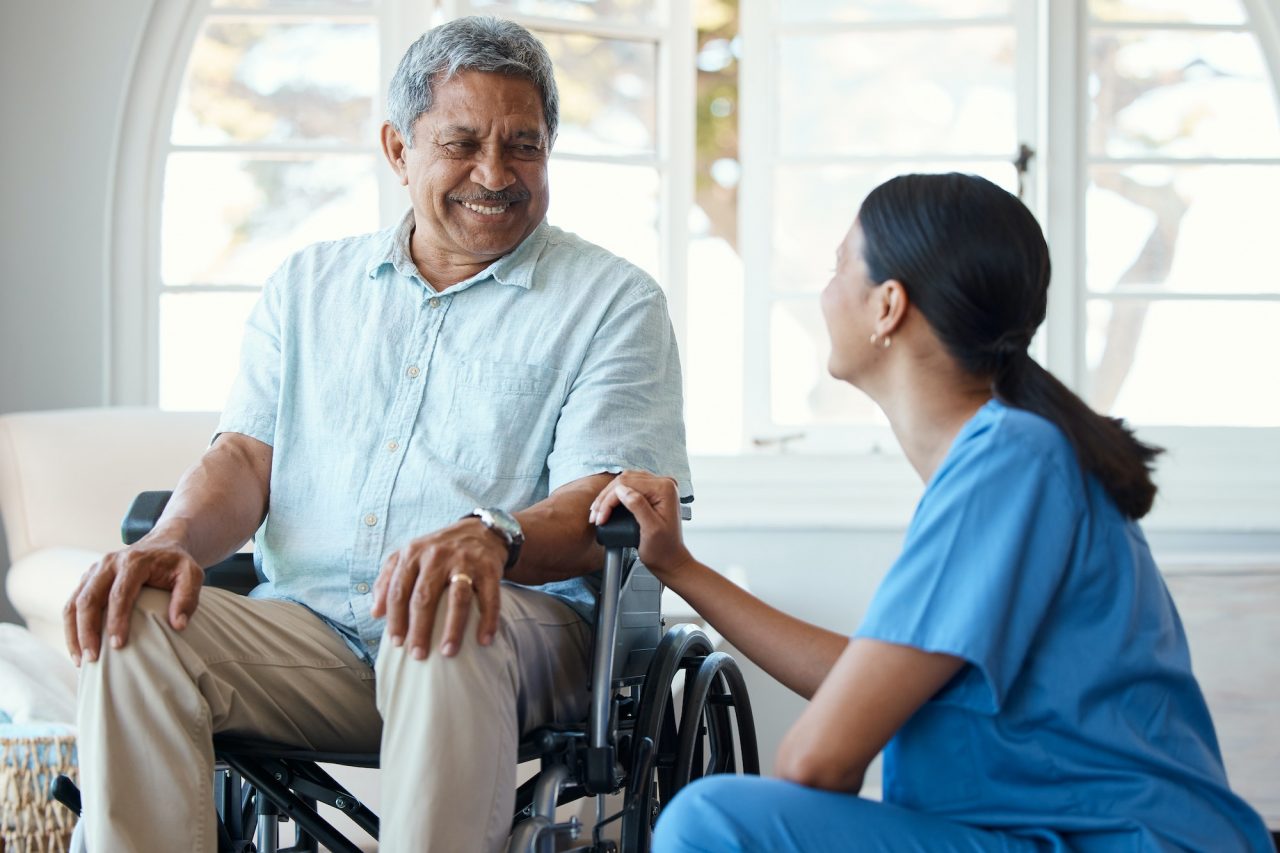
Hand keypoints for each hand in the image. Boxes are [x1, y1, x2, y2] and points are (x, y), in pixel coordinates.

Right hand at [63, 541, 203, 666]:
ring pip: (74, 603)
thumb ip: (187, 597)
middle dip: (87, 631)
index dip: (116, 620)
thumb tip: (178, 625)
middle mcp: (108, 564)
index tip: (117, 645)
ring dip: (74, 633)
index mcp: (133, 561)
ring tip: (81, 661)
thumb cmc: (176, 564)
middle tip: (92, 659)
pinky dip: (71, 628)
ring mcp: (94, 571)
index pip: (120, 593)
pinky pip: (71, 605)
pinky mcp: (87, 580)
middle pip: (88, 599)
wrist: (162, 544)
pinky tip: (78, 650)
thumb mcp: (192, 574)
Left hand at [370, 519, 505, 659]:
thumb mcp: (409, 555)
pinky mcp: (489, 569)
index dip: (396, 619)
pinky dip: (488, 620)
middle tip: (417, 655)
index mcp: (413, 554)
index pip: (398, 590)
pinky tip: (484, 640)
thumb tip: (375, 613)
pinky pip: (489, 598)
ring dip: (452, 628)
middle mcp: (437, 556)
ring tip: (448, 652)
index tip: (397, 643)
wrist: (480, 530)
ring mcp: (465, 562)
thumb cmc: (438, 550)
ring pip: (457, 599)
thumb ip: (388, 580)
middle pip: (425, 597)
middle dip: (419, 629)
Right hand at [589, 471, 693, 579]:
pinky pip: (629, 487)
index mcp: (665, 489)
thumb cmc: (663, 549)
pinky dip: (615, 496)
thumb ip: (638, 506)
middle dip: (606, 497)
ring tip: (598, 511)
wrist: (670, 560)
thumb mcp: (651, 529)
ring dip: (608, 495)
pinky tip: (607, 505)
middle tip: (595, 515)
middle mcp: (663, 484)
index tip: (601, 516)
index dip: (610, 499)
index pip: (628, 484)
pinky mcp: (652, 494)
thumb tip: (621, 490)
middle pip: (625, 479)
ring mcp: (658, 487)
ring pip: (625, 481)